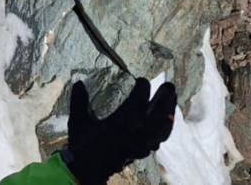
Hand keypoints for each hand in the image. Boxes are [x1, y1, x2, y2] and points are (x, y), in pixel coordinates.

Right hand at [62, 78, 176, 184]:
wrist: (89, 169)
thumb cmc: (82, 143)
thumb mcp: (77, 121)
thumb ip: (78, 101)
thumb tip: (79, 82)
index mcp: (116, 128)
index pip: (134, 109)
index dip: (141, 94)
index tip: (144, 80)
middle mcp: (132, 137)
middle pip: (154, 119)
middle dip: (163, 101)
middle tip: (169, 85)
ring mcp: (139, 146)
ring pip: (160, 129)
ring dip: (168, 112)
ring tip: (173, 97)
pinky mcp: (143, 151)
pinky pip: (159, 138)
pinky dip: (166, 127)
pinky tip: (169, 117)